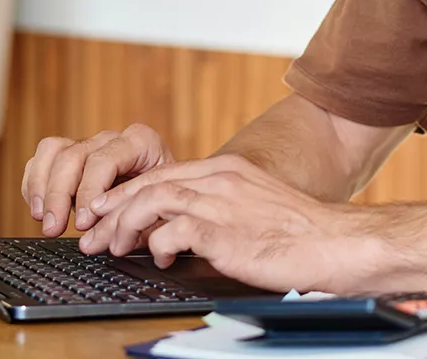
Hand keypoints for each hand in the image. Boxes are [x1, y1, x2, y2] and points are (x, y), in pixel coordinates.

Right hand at [20, 124, 172, 236]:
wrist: (165, 194)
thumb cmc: (164, 201)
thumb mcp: (159, 208)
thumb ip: (132, 218)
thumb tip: (100, 237)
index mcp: (141, 143)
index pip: (104, 160)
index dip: (89, 191)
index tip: (83, 223)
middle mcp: (112, 139)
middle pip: (73, 155)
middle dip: (59, 194)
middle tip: (54, 229)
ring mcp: (89, 144)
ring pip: (53, 151)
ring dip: (41, 187)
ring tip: (42, 218)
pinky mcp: (70, 156)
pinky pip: (42, 159)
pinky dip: (34, 183)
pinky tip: (39, 209)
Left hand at [79, 154, 382, 293]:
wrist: (334, 244)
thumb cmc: (301, 234)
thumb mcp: (257, 206)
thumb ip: (223, 207)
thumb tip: (187, 227)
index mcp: (229, 169)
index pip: (164, 172)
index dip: (128, 191)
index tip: (105, 209)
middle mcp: (221, 178)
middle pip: (150, 184)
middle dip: (114, 209)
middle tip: (92, 232)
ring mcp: (221, 202)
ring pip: (152, 202)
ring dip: (125, 227)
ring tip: (113, 247)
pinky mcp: (222, 231)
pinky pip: (171, 231)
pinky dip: (156, 244)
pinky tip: (158, 257)